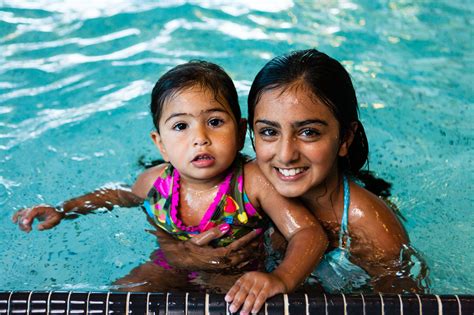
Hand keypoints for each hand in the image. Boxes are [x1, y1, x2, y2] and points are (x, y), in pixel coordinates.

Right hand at [12, 205, 63, 231]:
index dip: (29, 216)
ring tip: (27, 230)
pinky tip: (14, 222)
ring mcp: (32, 209)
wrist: (57, 211)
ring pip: (22, 214)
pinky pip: (21, 213)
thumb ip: (48, 224)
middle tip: (29, 230)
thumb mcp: (56, 220)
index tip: (26, 223)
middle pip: (26, 213)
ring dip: (21, 222)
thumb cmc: (57, 215)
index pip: (34, 210)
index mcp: (43, 208)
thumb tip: (38, 228)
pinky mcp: (30, 212)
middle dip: (25, 222)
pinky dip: (16, 216)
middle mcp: (36, 207)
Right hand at [147, 225, 261, 270]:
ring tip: (260, 244)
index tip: (257, 230)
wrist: (179, 260)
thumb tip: (226, 227)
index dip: (249, 238)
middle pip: (243, 254)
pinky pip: (236, 264)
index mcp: (218, 255)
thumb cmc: (187, 247)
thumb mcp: (198, 239)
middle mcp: (222, 262)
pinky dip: (244, 259)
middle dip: (253, 245)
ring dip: (251, 252)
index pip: (238, 245)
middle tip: (262, 236)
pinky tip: (249, 255)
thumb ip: (212, 234)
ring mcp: (221, 267)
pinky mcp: (219, 267)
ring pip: (241, 261)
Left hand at [225, 271, 286, 314]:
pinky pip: (262, 297)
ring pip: (252, 294)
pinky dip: (257, 305)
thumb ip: (245, 291)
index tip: (227, 299)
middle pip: (244, 290)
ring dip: (247, 305)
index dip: (232, 292)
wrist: (280, 280)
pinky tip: (254, 310)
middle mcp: (254, 277)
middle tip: (233, 309)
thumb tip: (234, 303)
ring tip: (243, 313)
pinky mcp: (269, 286)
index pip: (238, 284)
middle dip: (238, 301)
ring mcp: (262, 281)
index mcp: (248, 277)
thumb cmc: (264, 285)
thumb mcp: (253, 284)